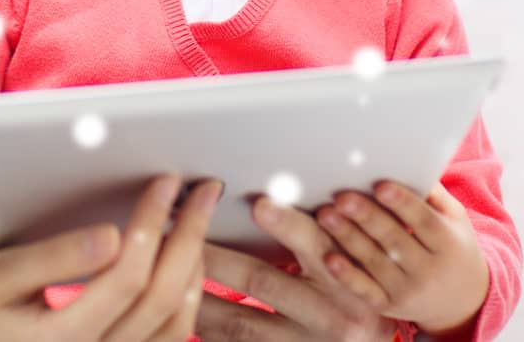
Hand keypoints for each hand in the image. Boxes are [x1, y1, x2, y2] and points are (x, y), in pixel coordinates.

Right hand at [0, 173, 222, 341]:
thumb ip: (53, 258)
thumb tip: (113, 235)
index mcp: (64, 339)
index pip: (128, 275)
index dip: (153, 222)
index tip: (165, 182)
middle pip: (164, 299)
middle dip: (189, 236)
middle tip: (203, 191)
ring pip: (177, 324)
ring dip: (194, 267)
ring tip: (197, 221)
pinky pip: (169, 339)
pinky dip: (187, 299)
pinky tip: (185, 264)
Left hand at [195, 197, 394, 341]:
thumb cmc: (360, 298)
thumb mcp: (356, 264)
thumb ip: (321, 235)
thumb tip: (272, 195)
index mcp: (347, 282)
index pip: (316, 245)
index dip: (288, 225)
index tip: (260, 204)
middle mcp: (329, 318)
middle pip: (262, 281)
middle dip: (215, 255)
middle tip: (178, 231)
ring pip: (237, 323)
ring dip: (196, 295)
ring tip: (163, 269)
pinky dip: (206, 329)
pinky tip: (179, 312)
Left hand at [313, 181, 488, 334]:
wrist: (463, 300)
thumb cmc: (452, 246)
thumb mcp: (454, 219)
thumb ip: (433, 194)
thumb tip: (404, 161)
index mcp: (447, 244)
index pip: (423, 220)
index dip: (402, 203)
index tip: (380, 184)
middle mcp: (429, 270)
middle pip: (394, 240)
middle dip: (367, 217)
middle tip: (341, 197)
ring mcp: (408, 291)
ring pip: (375, 262)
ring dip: (348, 238)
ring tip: (326, 215)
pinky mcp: (389, 306)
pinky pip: (366, 291)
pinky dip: (347, 276)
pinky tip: (329, 258)